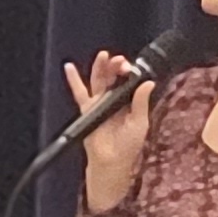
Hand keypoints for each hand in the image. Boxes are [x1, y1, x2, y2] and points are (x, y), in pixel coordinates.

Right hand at [69, 53, 156, 210]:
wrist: (111, 161)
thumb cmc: (128, 144)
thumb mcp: (139, 122)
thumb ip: (141, 102)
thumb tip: (148, 82)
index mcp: (130, 101)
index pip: (129, 80)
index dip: (130, 71)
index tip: (130, 67)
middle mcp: (115, 99)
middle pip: (114, 77)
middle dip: (116, 66)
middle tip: (119, 61)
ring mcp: (100, 102)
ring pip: (99, 80)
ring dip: (100, 67)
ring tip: (103, 56)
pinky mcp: (87, 109)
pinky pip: (79, 92)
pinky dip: (73, 80)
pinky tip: (69, 67)